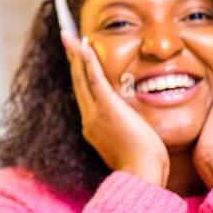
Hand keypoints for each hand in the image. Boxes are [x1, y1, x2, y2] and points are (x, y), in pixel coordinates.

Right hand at [63, 33, 169, 187]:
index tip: (79, 58)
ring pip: (81, 78)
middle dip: (73, 60)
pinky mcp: (107, 109)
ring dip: (76, 55)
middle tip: (67, 39)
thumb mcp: (132, 144)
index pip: (85, 95)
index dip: (80, 74)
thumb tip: (135, 124)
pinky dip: (87, 61)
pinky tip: (84, 45)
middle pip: (77, 83)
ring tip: (70, 36)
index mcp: (94, 127)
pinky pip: (94, 79)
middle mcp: (89, 119)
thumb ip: (129, 130)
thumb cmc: (144, 167)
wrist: (141, 175)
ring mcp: (95, 114)